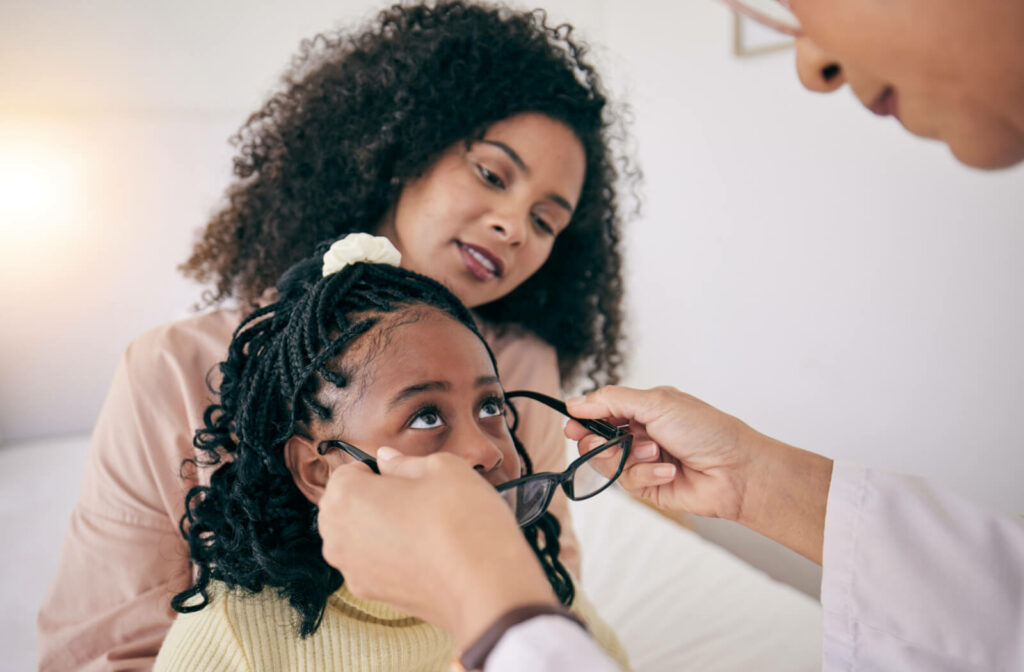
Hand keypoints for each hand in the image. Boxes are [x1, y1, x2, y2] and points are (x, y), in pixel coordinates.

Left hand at [318, 448, 557, 647]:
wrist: (485, 586)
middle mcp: (338, 536)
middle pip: (343, 507)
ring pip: (357, 538)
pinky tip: (424, 553)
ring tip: (421, 527)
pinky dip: (390, 556)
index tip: (400, 477)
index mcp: (346, 497)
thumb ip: (404, 462)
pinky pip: (372, 565)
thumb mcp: (442, 467)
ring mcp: (353, 570)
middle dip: (369, 499)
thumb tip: (387, 460)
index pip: (344, 474)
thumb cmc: (463, 520)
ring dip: (378, 529)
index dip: (373, 471)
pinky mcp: (373, 595)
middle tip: (412, 500)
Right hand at [566, 385, 831, 562]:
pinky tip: (668, 469)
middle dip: (597, 441)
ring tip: (654, 451)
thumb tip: (576, 403)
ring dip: (629, 456)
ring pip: (608, 463)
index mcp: (643, 408)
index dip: (583, 417)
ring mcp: (643, 460)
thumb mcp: (656, 403)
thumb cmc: (706, 429)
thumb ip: (612, 401)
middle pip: (597, 439)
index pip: (600, 411)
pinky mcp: (649, 486)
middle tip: (599, 443)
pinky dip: (646, 474)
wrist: (736, 470)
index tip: (572, 423)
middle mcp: (640, 433)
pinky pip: (628, 482)